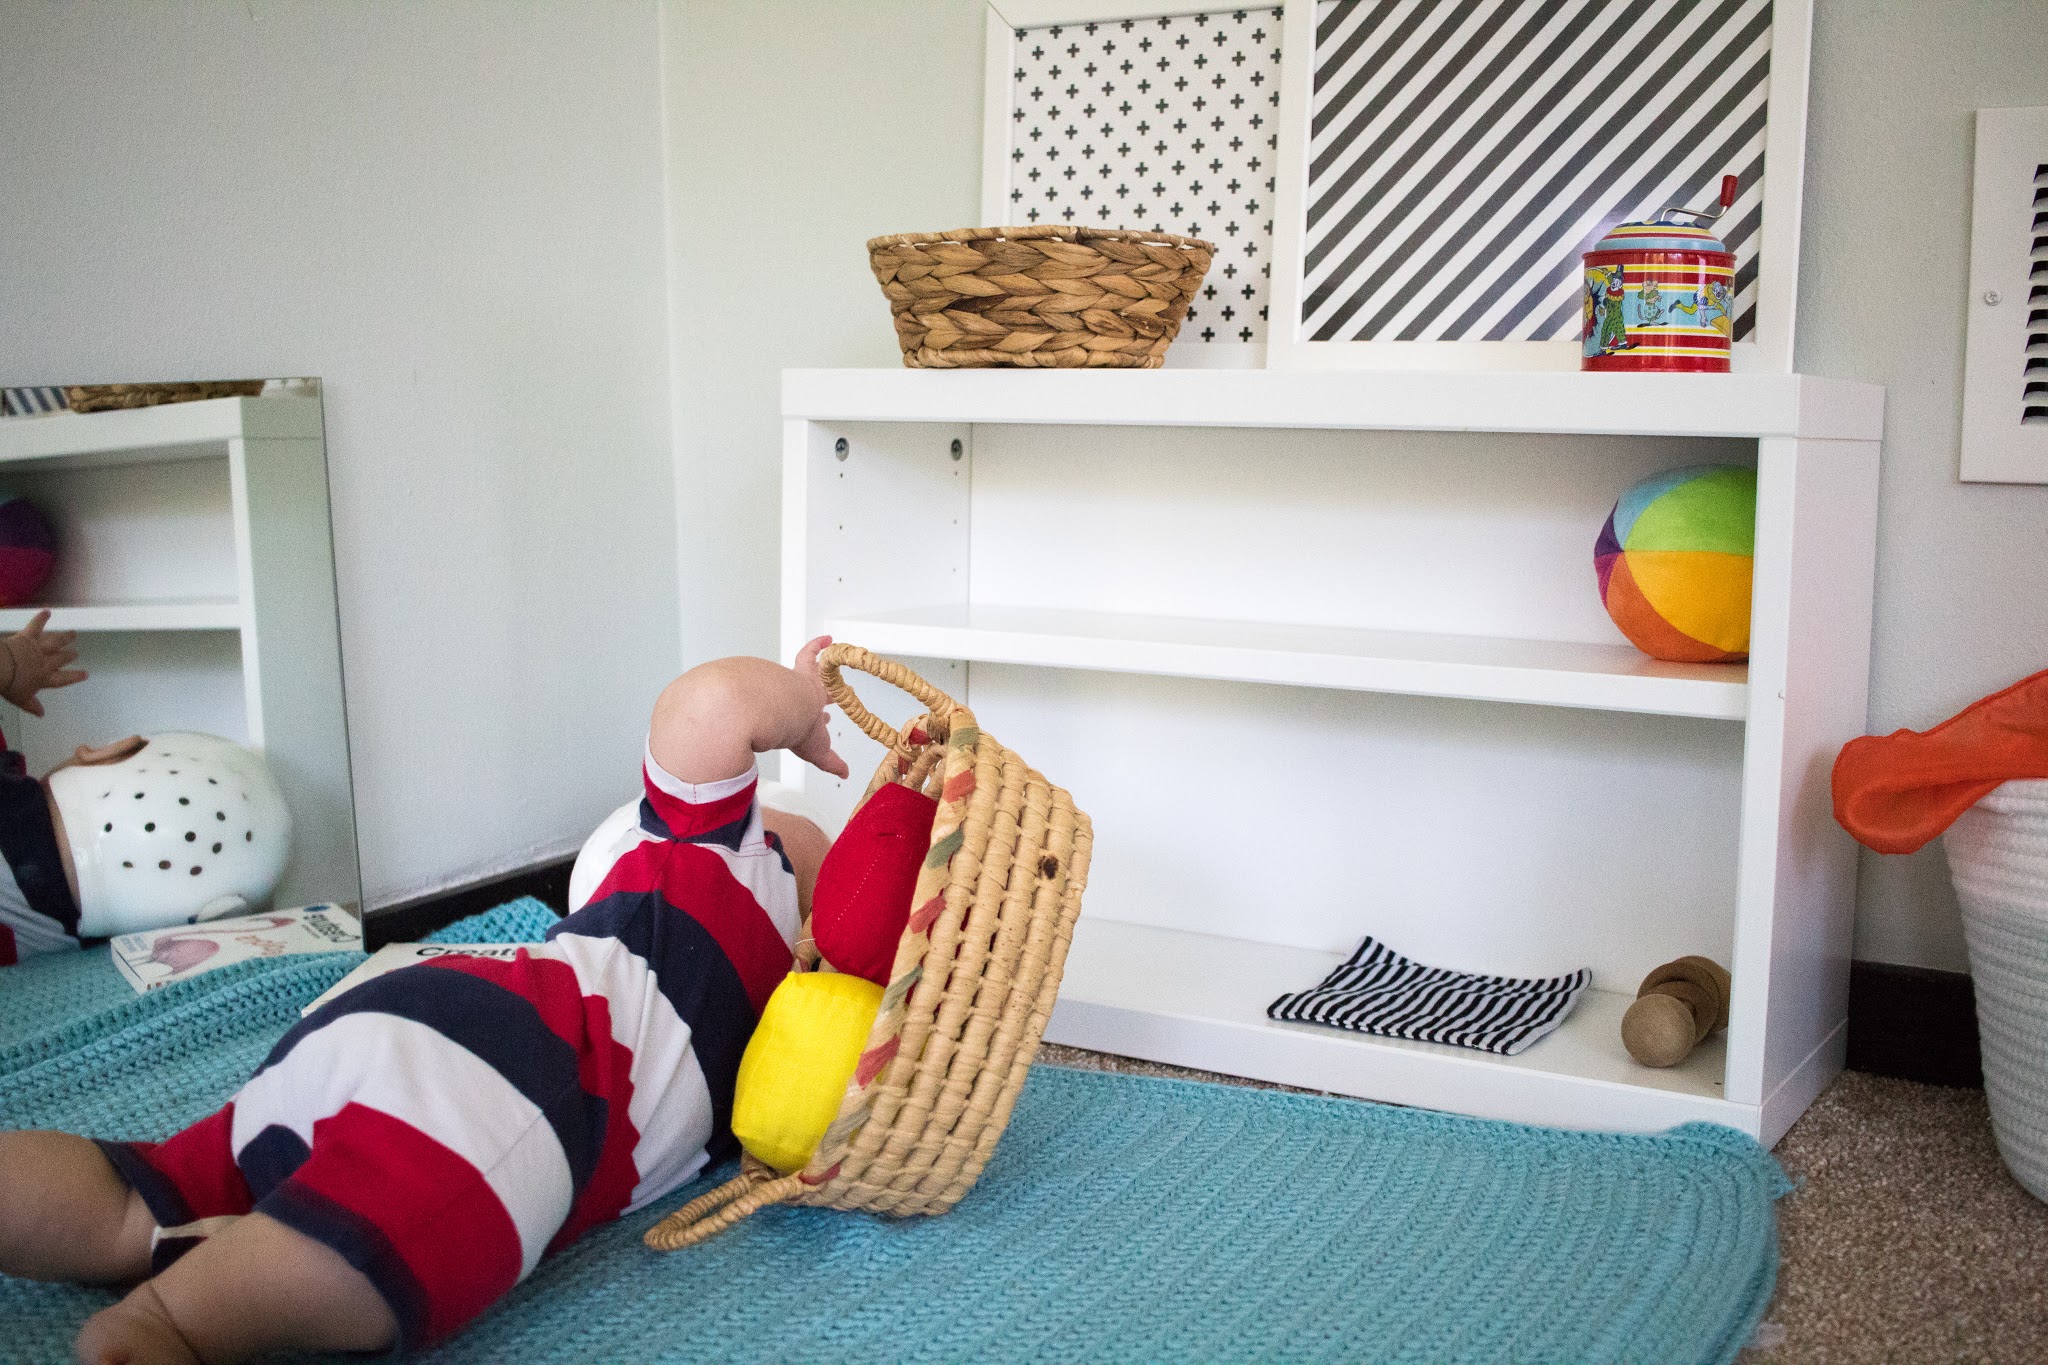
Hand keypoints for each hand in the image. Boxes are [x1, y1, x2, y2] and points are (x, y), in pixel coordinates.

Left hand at [0, 611, 85, 715]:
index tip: (85, 674)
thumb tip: (41, 714)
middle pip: (60, 658)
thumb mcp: (20, 699)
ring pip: (55, 642)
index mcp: (44, 678)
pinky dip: (42, 618)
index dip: (74, 676)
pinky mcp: (28, 637)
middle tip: (76, 653)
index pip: (63, 678)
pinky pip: (36, 626)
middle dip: (69, 655)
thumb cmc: (10, 685)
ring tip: (73, 634)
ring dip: (64, 638)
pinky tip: (47, 611)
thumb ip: (31, 705)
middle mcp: (45, 662)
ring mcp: (38, 649)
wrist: (1, 668)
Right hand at [784, 636, 848, 779]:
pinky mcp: (801, 669)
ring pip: (810, 674)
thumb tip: (844, 773)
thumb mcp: (819, 752)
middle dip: (822, 694)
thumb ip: (832, 763)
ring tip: (832, 659)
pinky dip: (817, 645)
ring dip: (820, 669)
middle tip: (831, 690)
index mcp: (801, 719)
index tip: (826, 718)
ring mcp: (798, 684)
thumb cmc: (796, 730)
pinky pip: (808, 652)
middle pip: (811, 694)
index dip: (820, 719)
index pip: (811, 718)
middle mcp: (797, 700)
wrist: (782, 708)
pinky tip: (828, 638)